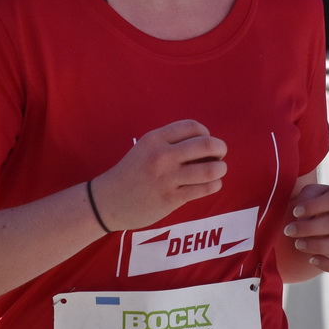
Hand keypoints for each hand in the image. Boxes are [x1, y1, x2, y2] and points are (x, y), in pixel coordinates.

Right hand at [90, 120, 226, 230]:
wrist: (108, 201)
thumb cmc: (131, 173)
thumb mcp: (145, 149)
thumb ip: (170, 143)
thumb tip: (206, 144)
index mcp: (155, 139)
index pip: (193, 127)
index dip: (206, 133)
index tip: (205, 144)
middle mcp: (162, 156)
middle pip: (207, 145)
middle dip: (220, 149)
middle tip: (219, 156)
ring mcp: (167, 178)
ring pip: (210, 170)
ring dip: (220, 169)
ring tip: (218, 171)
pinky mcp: (170, 198)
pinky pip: (204, 189)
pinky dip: (214, 185)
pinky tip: (211, 185)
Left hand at [284, 182, 328, 272]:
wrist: (328, 216)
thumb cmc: (318, 202)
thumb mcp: (312, 192)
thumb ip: (307, 198)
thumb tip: (301, 215)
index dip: (314, 206)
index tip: (295, 212)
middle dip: (310, 228)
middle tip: (289, 231)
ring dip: (318, 246)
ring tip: (298, 244)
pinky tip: (311, 260)